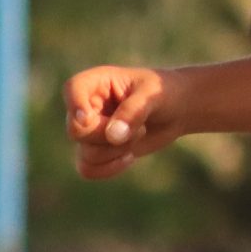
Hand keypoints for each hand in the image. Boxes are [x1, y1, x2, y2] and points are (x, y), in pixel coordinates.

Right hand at [64, 64, 179, 179]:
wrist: (177, 111)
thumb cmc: (164, 93)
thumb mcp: (153, 96)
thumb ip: (133, 112)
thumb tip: (112, 136)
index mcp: (97, 82)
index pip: (73, 88)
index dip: (75, 104)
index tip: (88, 118)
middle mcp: (88, 105)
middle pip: (76, 130)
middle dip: (107, 136)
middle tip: (139, 128)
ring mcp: (90, 130)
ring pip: (85, 153)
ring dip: (115, 152)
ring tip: (139, 135)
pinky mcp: (97, 150)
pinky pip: (87, 169)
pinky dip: (108, 169)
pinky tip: (130, 157)